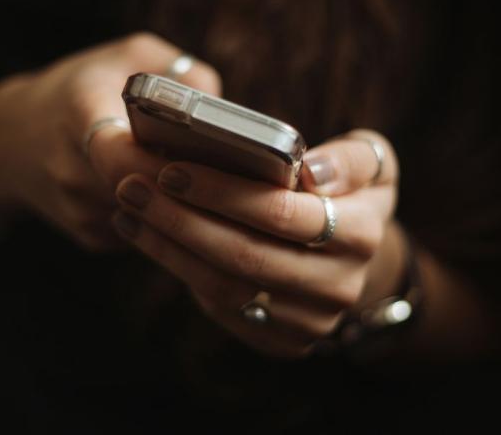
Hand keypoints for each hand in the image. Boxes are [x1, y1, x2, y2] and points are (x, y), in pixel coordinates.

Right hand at [0, 33, 219, 248]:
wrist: (11, 142)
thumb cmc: (80, 90)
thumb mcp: (126, 56)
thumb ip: (178, 71)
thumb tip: (223, 108)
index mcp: (78, 115)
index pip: (122, 154)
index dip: (167, 163)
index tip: (206, 158)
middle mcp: (73, 171)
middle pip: (147, 193)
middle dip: (191, 187)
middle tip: (235, 177)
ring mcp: (81, 212)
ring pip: (153, 219)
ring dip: (186, 206)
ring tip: (218, 185)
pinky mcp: (92, 238)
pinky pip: (146, 232)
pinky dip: (168, 218)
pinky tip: (180, 197)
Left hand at [111, 129, 400, 356]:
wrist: (352, 258)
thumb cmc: (348, 193)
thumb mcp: (370, 163)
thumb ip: (351, 159)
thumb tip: (311, 172)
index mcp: (362, 234)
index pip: (282, 214)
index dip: (222, 193)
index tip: (171, 170)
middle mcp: (340, 286)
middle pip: (245, 256)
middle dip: (180, 220)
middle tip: (132, 187)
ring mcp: (310, 322)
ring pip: (225, 288)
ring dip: (168, 247)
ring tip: (129, 210)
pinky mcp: (282, 342)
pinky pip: (221, 309)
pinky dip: (178, 270)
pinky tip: (147, 237)